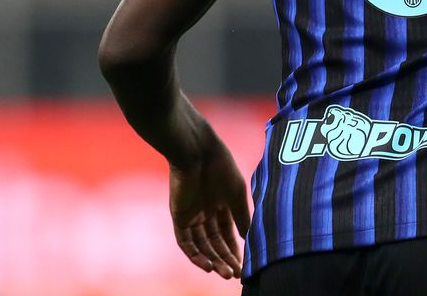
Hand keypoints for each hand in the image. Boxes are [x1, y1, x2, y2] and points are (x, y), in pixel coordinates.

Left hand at [170, 134, 251, 278]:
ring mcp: (191, 216)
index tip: (245, 265)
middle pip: (215, 243)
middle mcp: (206, 213)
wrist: (198, 151)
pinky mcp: (179, 217)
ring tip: (226, 273)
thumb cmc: (221, 166)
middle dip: (226, 259)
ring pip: (202, 246)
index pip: (228, 234)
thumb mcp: (236, 193)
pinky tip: (208, 265)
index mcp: (221, 205)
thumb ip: (241, 216)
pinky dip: (196, 255)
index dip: (236, 250)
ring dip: (213, 261)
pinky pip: (186, 242)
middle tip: (236, 274)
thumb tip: (248, 238)